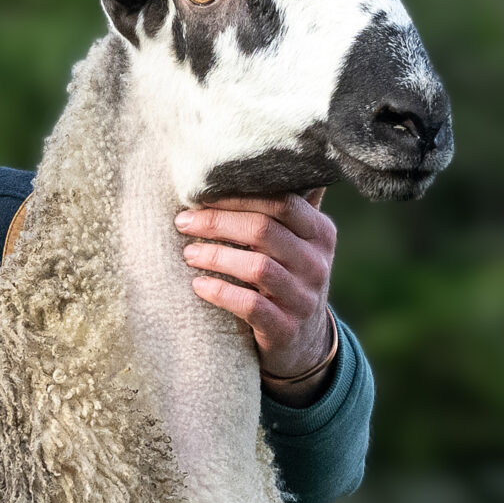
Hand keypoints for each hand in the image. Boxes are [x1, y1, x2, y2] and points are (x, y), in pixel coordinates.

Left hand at [173, 189, 337, 394]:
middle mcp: (317, 264)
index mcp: (320, 233)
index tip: (200, 197)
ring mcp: (304, 298)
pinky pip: (251, 306)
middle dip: (217, 224)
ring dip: (215, 257)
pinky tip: (198, 285)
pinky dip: (221, 293)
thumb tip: (254, 160)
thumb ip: (284, 209)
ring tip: (188, 254)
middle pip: (264, 231)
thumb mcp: (297, 244)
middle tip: (183, 223)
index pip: (282, 203)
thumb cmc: (287, 278)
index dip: (237, 197)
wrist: (302, 342)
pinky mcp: (286, 329)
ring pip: (257, 268)